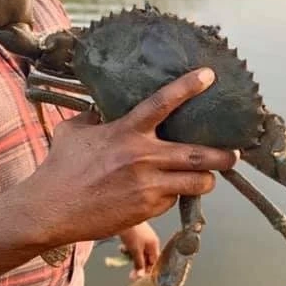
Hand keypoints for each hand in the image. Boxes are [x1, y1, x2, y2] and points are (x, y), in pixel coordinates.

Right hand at [28, 68, 237, 244]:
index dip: (188, 86)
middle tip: (234, 153)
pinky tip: (165, 194)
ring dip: (206, 179)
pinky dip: (174, 196)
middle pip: (199, 154)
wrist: (50, 209)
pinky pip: (174, 200)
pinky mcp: (148, 209)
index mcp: (126, 131)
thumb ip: (94, 117)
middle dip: (224, 155)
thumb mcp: (74, 131)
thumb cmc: (59, 169)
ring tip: (207, 177)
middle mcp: (143, 156)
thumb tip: (101, 108)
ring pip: (197, 182)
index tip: (208, 75)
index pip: (163, 102)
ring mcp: (148, 185)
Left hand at [118, 222, 160, 279]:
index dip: (148, 271)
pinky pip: (133, 246)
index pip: (154, 262)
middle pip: (146, 258)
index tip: (139, 278)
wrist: (122, 213)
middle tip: (130, 274)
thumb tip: (141, 276)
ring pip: (138, 252)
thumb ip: (139, 264)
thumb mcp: (135, 250)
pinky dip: (128, 248)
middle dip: (138, 264)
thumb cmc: (132, 232)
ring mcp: (143, 237)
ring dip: (131, 256)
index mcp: (154, 244)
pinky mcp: (135, 234)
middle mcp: (150, 241)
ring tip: (124, 252)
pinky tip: (122, 247)